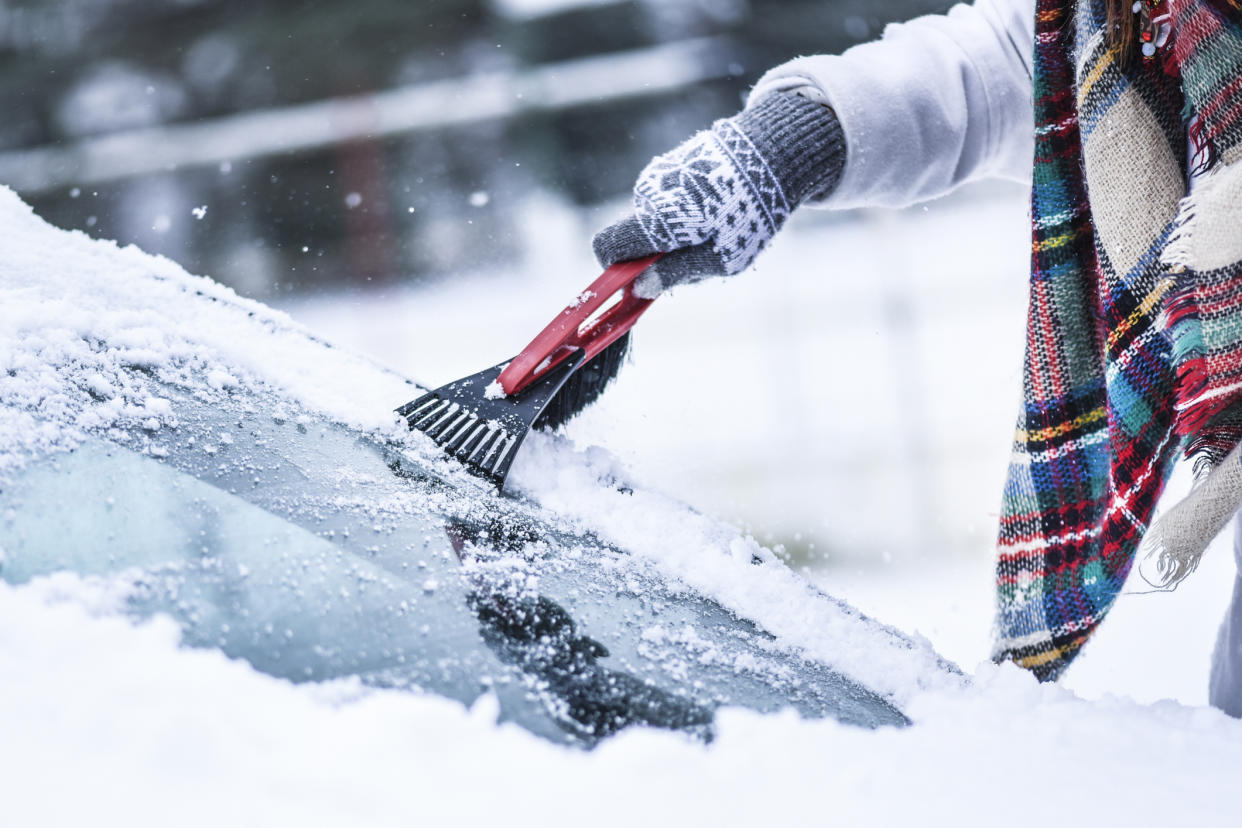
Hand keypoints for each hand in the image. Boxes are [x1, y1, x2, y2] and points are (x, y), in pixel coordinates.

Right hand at [593, 91, 844, 296]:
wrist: (773, 152)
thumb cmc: (749, 214)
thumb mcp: (719, 258)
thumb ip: (675, 274)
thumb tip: (639, 289)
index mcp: (654, 219)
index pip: (606, 247)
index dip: (615, 269)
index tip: (642, 280)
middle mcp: (647, 193)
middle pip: (635, 237)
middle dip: (657, 254)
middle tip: (701, 255)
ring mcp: (658, 174)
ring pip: (653, 219)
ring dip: (676, 233)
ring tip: (718, 226)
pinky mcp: (672, 163)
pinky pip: (667, 199)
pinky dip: (685, 211)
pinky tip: (718, 206)